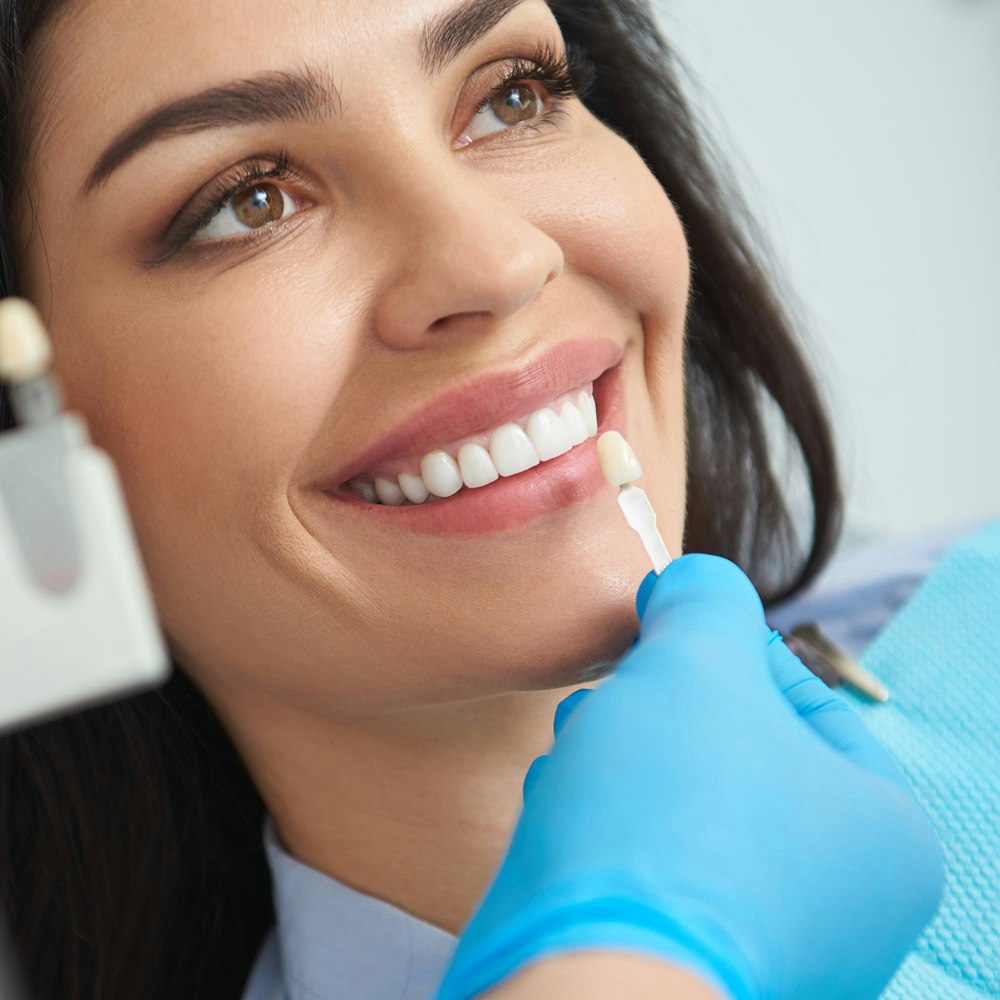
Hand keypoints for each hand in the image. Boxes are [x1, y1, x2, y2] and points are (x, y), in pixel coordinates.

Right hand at [436, 555, 943, 999]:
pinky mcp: (676, 962)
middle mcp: (833, 903)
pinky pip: (644, 862)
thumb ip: (707, 600)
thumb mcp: (698, 663)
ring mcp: (755, 942)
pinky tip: (563, 810)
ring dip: (620, 757)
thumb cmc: (668, 814)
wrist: (586, 980)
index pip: (802, 695)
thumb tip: (692, 585)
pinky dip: (604, 824)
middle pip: (733, 750)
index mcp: (880, 832)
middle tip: (616, 694)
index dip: (721, 648)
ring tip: (582, 748)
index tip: (660, 627)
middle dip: (659, 708)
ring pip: (678, 801)